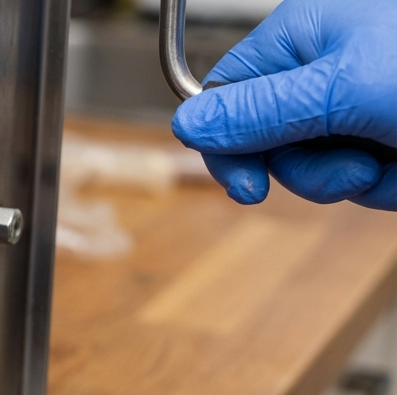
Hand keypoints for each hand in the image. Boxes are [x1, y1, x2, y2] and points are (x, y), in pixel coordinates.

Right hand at [172, 0, 396, 209]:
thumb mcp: (343, 90)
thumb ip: (260, 110)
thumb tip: (187, 124)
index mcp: (301, 36)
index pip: (226, 97)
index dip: (229, 147)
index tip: (249, 187)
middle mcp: (322, 68)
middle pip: (270, 143)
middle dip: (312, 170)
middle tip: (355, 167)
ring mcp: (355, 103)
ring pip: (317, 168)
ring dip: (356, 180)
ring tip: (393, 160)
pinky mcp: (384, 134)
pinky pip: (360, 178)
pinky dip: (387, 183)